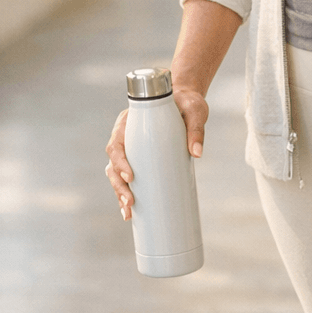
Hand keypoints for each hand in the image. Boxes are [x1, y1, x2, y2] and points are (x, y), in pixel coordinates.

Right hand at [104, 88, 208, 220]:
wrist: (186, 100)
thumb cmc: (187, 102)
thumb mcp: (194, 111)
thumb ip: (196, 129)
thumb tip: (197, 153)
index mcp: (130, 120)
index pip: (117, 143)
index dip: (119, 161)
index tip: (130, 176)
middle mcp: (126, 134)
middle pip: (113, 162)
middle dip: (118, 185)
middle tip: (131, 202)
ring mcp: (131, 147)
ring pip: (116, 173)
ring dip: (119, 193)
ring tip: (128, 212)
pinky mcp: (139, 157)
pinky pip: (127, 176)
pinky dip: (126, 192)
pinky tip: (130, 211)